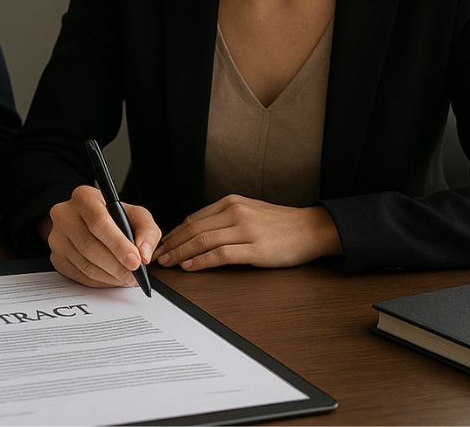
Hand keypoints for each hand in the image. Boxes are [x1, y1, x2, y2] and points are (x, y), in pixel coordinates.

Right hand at [43, 185, 160, 288]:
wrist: (91, 222)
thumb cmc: (115, 217)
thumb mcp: (137, 216)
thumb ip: (147, 231)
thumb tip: (144, 255)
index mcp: (84, 197)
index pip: (99, 222)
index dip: (118, 244)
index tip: (135, 262)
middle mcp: (65, 214)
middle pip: (89, 246)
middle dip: (116, 266)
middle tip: (134, 276)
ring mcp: (56, 237)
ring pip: (84, 264)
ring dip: (109, 276)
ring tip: (127, 278)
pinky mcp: (56, 256)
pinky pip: (79, 275)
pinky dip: (99, 281)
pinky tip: (112, 278)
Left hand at [155, 195, 340, 269]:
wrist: (312, 228)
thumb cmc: (280, 224)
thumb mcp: (249, 211)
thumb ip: (224, 218)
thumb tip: (197, 232)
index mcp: (231, 202)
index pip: (193, 218)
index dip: (174, 233)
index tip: (162, 244)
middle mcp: (235, 212)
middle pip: (193, 229)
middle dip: (172, 244)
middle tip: (157, 256)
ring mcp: (245, 229)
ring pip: (202, 241)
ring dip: (181, 253)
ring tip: (168, 263)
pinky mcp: (255, 248)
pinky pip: (221, 254)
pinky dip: (201, 261)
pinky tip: (190, 266)